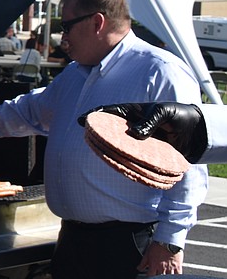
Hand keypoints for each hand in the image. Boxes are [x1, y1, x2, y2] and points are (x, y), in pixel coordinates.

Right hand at [79, 103, 207, 162]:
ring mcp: (136, 142)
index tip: (82, 120)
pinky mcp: (144, 154)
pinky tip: (118, 167)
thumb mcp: (164, 113)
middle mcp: (130, 128)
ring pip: (117, 147)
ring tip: (101, 155)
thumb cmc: (178, 116)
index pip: (109, 112)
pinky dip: (124, 163)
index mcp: (131, 113)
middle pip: (108, 131)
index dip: (94, 115)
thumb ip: (149, 122)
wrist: (195, 132)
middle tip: (88, 139)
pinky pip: (131, 159)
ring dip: (109, 151)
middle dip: (97, 135)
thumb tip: (135, 135)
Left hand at [139, 241, 182, 275]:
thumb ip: (143, 262)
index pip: (150, 276)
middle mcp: (162, 268)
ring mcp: (170, 268)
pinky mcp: (178, 266)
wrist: (168, 240)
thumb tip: (139, 268)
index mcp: (153, 265)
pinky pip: (178, 275)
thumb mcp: (147, 253)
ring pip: (169, 278)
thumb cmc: (157, 246)